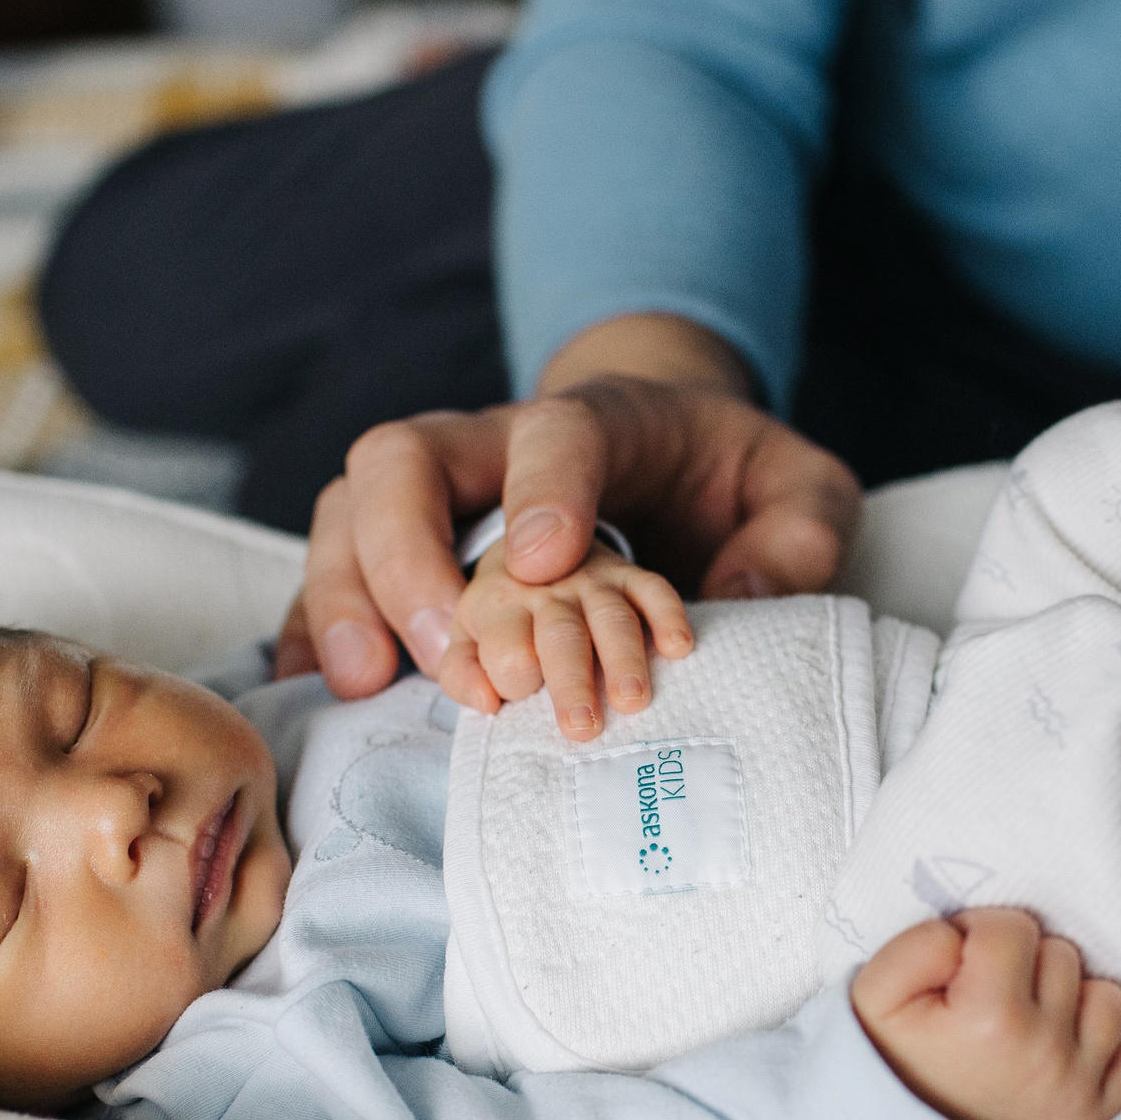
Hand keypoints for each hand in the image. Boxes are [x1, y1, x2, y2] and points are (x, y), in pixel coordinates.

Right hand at [273, 313, 860, 697]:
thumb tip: (744, 598)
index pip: (554, 436)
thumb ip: (801, 532)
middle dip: (407, 552)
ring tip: (369, 683)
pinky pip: (340, 577)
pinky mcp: (415, 557)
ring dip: (348, 597)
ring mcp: (442, 502)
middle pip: (406, 460)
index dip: (542, 492)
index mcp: (597, 425)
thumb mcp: (803, 490)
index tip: (545, 565)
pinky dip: (317, 631)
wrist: (669, 461)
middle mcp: (496, 451)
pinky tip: (317, 694)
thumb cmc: (729, 476)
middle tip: (449, 650)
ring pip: (349, 512)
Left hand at [441, 539, 694, 738]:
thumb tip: (484, 702)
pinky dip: (667, 616)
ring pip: (610, 618)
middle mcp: (544, 590)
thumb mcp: (467, 638)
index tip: (526, 703)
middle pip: (560, 637)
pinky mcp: (629, 574)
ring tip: (632, 700)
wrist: (532, 544)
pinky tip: (678, 648)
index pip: (506, 651)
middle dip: (570, 681)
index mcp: (495, 607)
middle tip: (582, 727)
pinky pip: (653, 589)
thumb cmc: (500, 617)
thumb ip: (463, 671)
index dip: (515, 681)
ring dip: (622, 658)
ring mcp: (591, 581)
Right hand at [850, 909, 1120, 1119]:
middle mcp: (1045, 1051)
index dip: (978, 936)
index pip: (1012, 927)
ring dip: (1071, 999)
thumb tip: (971, 934)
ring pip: (1107, 998)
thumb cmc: (892, 1062)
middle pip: (1061, 956)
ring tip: (1028, 1020)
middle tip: (987, 997)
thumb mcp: (874, 994)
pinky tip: (1062, 1051)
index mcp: (990, 1018)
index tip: (959, 969)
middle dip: (1023, 965)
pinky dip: (1103, 1050)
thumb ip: (919, 944)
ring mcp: (1076, 1086)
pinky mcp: (1094, 1114)